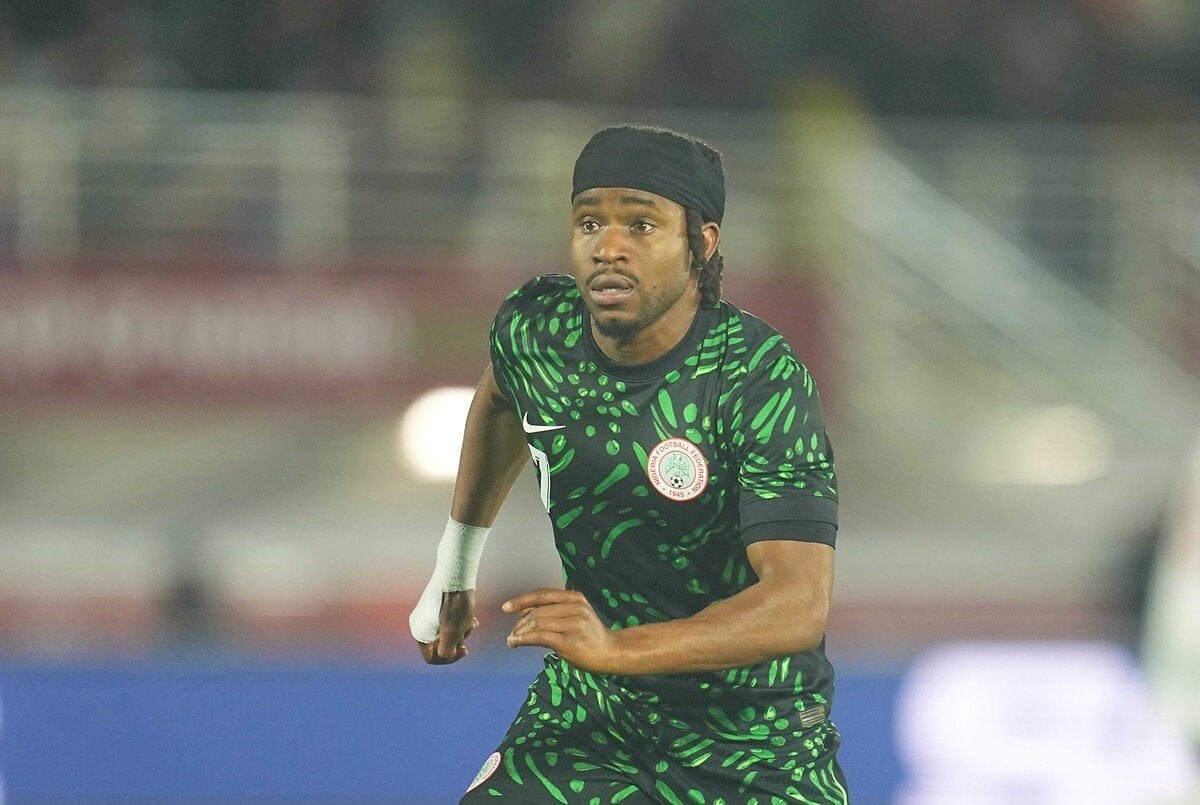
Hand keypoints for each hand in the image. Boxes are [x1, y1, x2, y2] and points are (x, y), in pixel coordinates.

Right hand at [417, 590, 477, 664]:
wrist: (457, 575)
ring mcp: (428, 616)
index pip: (431, 658)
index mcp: (419, 634)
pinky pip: (448, 623)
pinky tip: (471, 619)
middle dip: (458, 641)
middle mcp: (420, 625)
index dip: (449, 658)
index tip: (464, 650)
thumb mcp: (452, 633)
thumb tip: (446, 656)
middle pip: (441, 646)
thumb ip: (446, 651)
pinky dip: (460, 623)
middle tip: (467, 631)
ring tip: (471, 623)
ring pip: (447, 634)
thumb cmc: (455, 604)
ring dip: (462, 632)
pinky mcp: (437, 608)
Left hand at [503, 588, 621, 673]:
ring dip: (519, 632)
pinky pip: (540, 637)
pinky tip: (516, 643)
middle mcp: (575, 607)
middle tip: (512, 633)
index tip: (506, 607)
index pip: (543, 594)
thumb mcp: (576, 614)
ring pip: (537, 623)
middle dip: (520, 623)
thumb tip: (523, 612)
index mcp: (575, 598)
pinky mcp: (569, 642)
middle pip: (537, 610)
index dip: (522, 600)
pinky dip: (524, 640)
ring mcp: (573, 624)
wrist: (611, 651)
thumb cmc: (589, 634)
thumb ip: (555, 610)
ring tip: (512, 639)